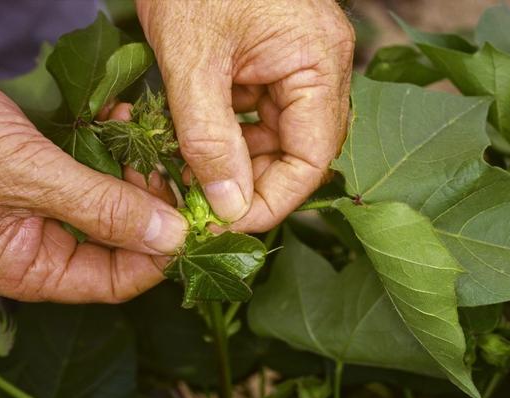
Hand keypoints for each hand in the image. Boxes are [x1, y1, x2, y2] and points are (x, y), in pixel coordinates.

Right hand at [0, 24, 186, 302]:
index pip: (114, 281)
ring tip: (151, 142)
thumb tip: (168, 237)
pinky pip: (92, 169)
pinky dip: (111, 149)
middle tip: (177, 174)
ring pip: (110, 202)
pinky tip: (122, 120)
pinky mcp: (43, 170)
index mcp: (28, 267)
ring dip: (134, 173)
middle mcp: (39, 244)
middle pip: (119, 242)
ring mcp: (42, 206)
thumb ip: (101, 209)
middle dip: (152, 208)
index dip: (159, 256)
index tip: (193, 223)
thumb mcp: (27, 176)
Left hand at [137, 0, 353, 231]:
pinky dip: (226, 140)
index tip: (226, 224)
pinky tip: (195, 149)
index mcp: (318, 62)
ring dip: (234, 166)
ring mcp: (296, 66)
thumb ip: (210, 139)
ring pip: (274, 140)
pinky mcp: (269, 64)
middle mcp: (319, 68)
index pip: (312, 157)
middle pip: (297, 154)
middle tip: (202, 209)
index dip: (272, 200)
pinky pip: (256, 118)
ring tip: (191, 180)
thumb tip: (230, 207)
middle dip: (249, 186)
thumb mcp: (192, 61)